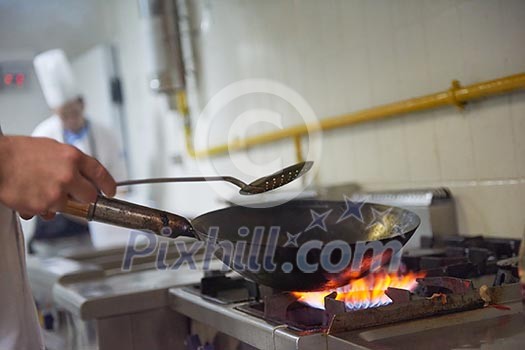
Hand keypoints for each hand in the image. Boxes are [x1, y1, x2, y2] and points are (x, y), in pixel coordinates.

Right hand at [0, 136, 115, 218]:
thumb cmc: (19, 153)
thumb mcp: (53, 148)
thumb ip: (71, 162)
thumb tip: (84, 174)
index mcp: (72, 158)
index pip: (101, 174)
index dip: (108, 185)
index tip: (110, 191)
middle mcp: (68, 175)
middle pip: (90, 196)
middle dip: (84, 197)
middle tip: (74, 194)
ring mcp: (56, 193)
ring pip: (69, 206)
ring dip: (59, 202)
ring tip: (42, 188)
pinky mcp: (43, 206)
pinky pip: (49, 213)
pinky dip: (42, 208)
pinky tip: (32, 195)